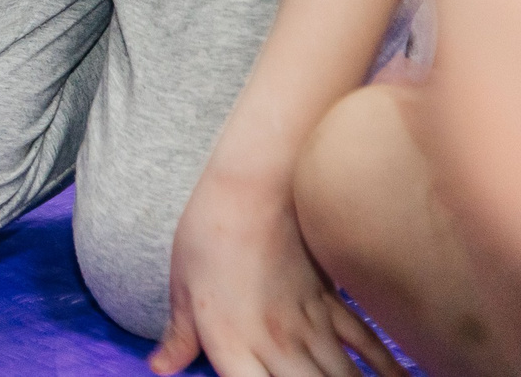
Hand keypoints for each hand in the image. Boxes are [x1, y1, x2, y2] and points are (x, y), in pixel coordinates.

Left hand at [149, 166, 404, 376]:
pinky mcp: (331, 304)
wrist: (249, 188)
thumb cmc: (205, 237)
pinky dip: (387, 372)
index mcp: (230, 345)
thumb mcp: (180, 287)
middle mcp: (274, 344)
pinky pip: (365, 348)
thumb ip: (180, 335)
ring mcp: (308, 325)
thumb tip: (160, 367)